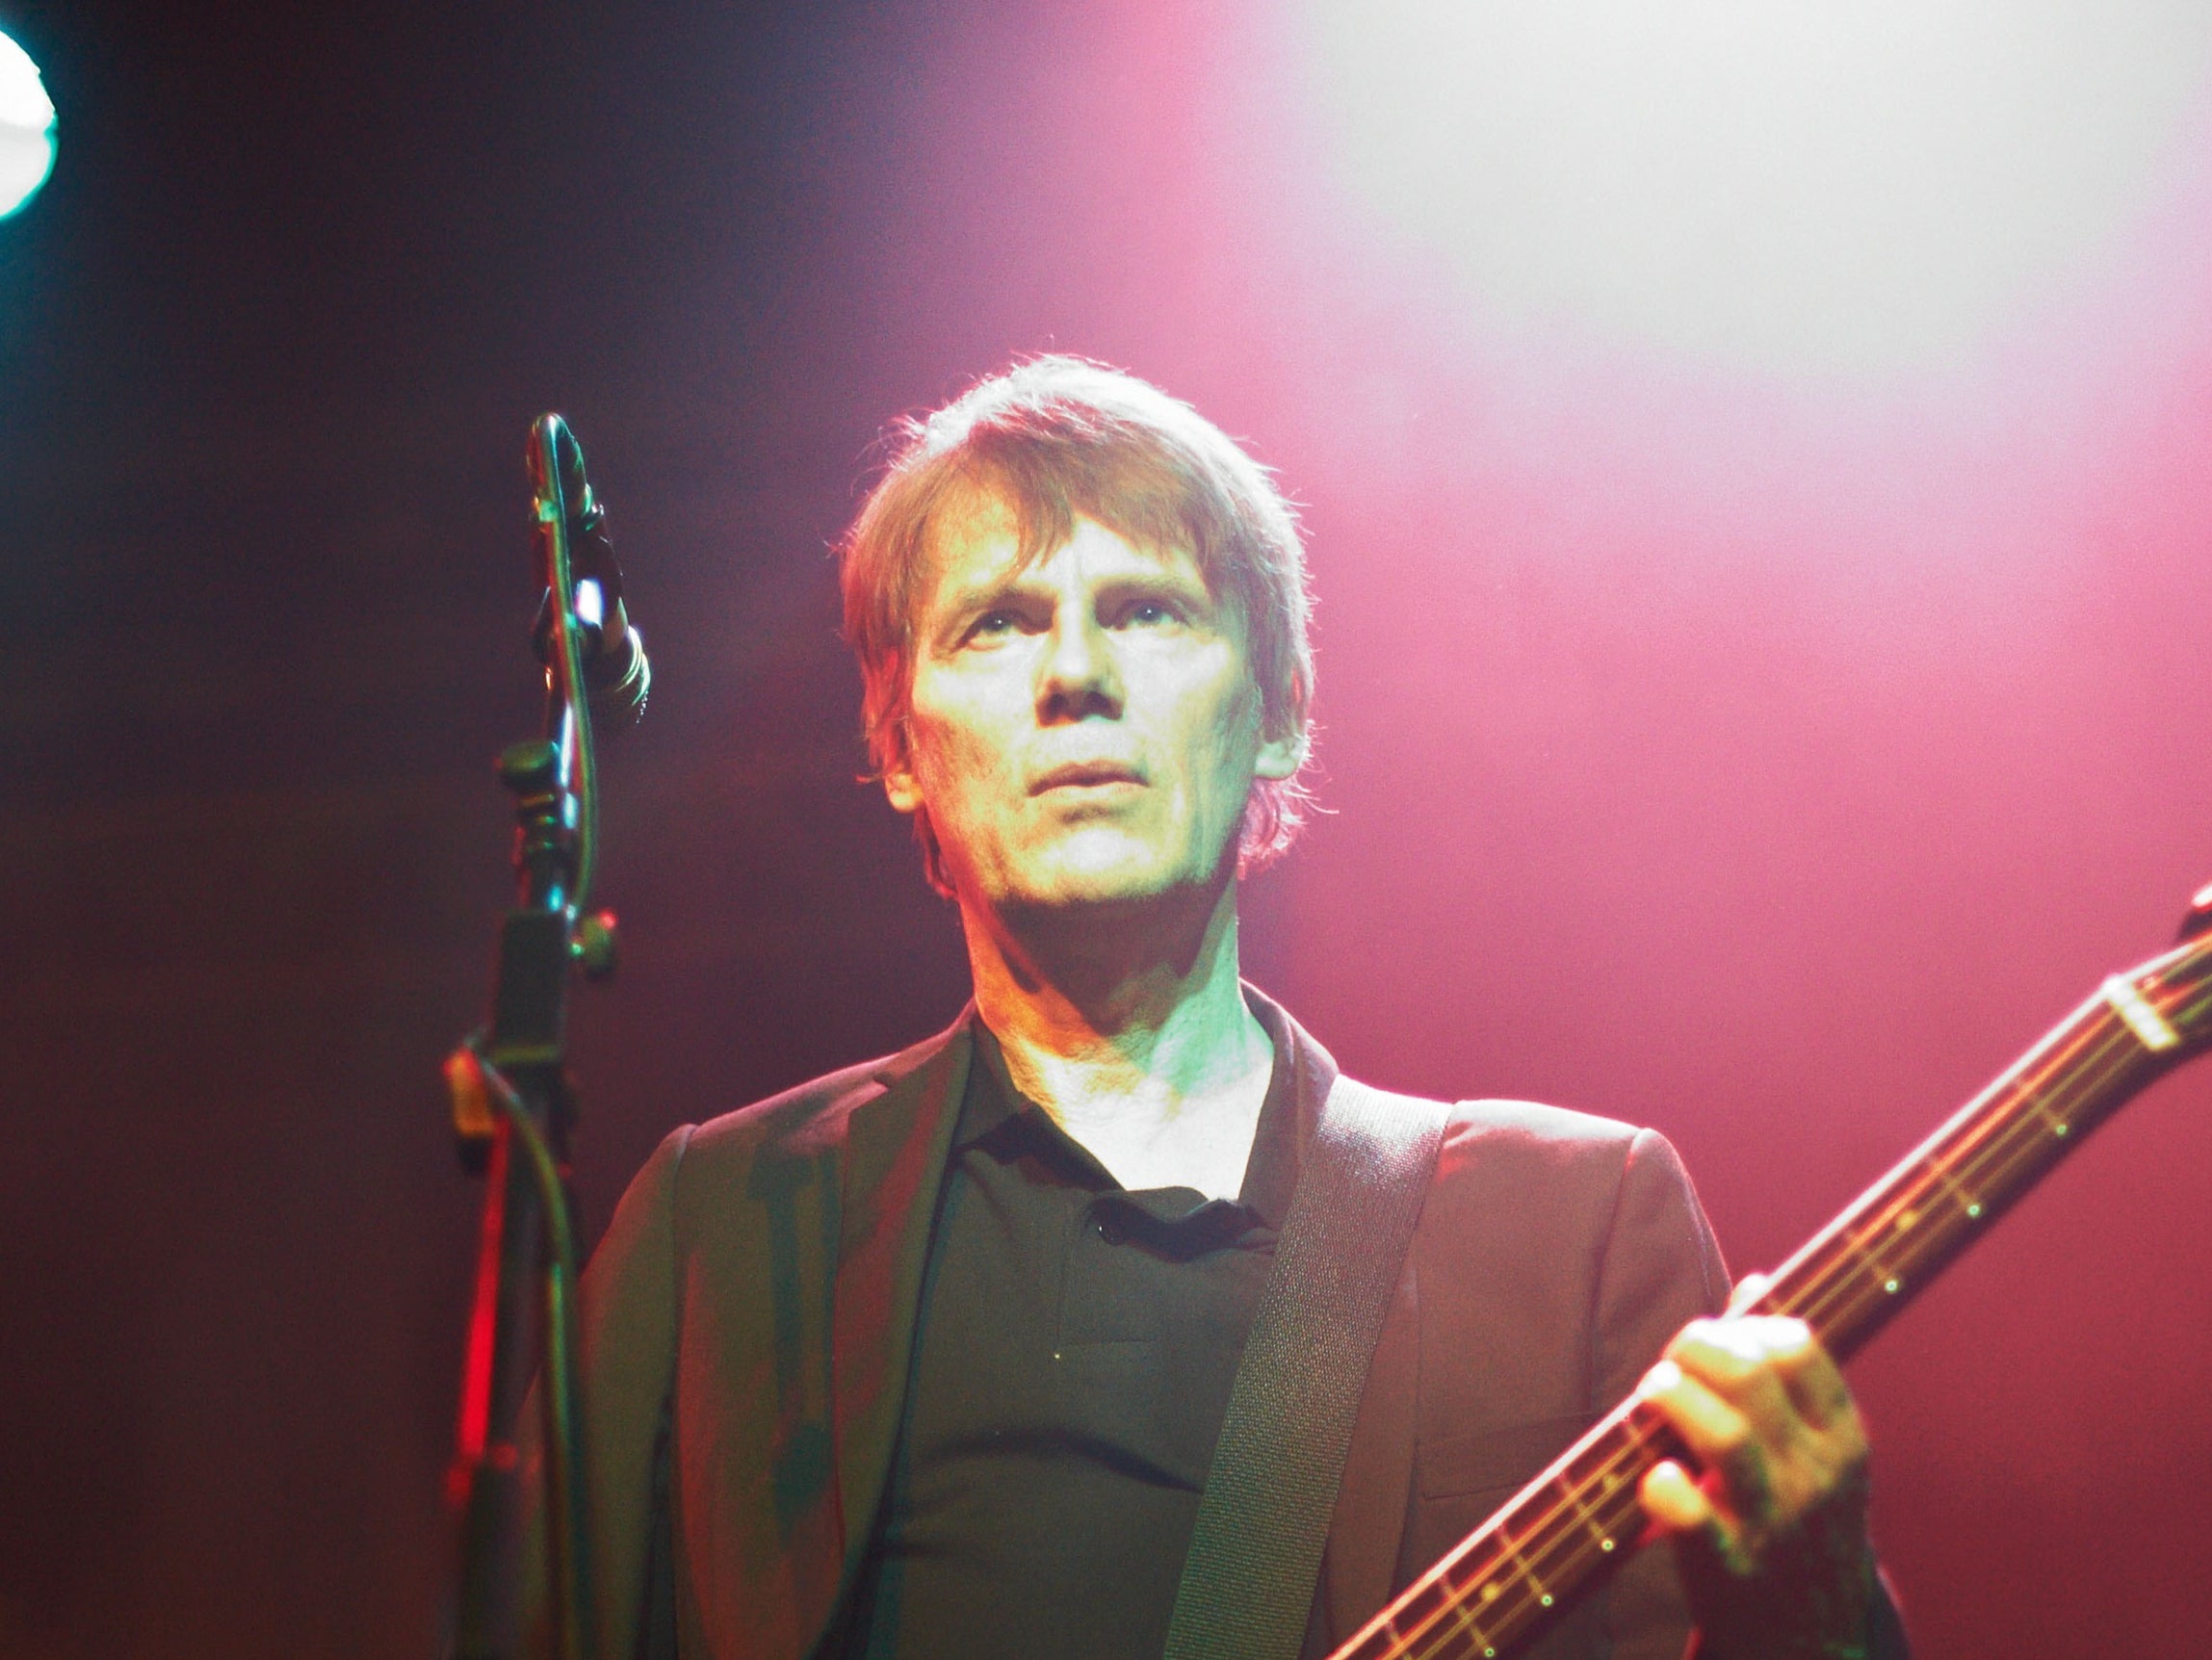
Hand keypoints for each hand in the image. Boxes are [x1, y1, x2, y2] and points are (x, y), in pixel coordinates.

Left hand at [1636, 1280, 1874, 1657]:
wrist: (1814, 1643)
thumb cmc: (1800, 1522)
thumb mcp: (1814, 1450)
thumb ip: (1786, 1371)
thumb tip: (1757, 1283)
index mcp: (1844, 1441)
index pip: (1799, 1347)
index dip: (1742, 1326)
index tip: (1715, 1340)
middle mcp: (1818, 1478)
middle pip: (1751, 1376)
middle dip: (1696, 1348)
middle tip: (1672, 1361)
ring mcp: (1777, 1526)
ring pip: (1723, 1434)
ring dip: (1673, 1397)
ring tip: (1653, 1393)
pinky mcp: (1731, 1571)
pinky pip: (1691, 1516)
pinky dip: (1662, 1484)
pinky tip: (1656, 1473)